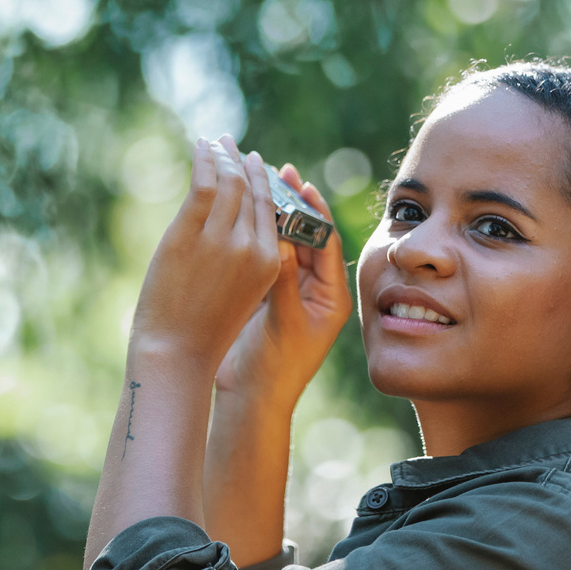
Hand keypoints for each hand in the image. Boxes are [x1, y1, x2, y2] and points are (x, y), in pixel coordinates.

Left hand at [130, 137, 281, 367]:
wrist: (176, 355)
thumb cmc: (204, 334)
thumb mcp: (241, 297)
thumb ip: (244, 262)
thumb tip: (231, 229)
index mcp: (270, 264)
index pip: (273, 212)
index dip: (266, 185)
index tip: (258, 165)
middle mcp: (252, 247)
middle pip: (254, 192)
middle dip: (245, 164)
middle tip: (236, 145)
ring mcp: (221, 239)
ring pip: (229, 182)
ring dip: (224, 155)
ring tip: (217, 141)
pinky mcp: (189, 233)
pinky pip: (203, 184)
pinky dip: (204, 159)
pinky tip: (201, 146)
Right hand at [214, 162, 351, 400]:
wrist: (250, 400)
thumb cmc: (277, 368)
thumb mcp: (286, 322)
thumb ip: (285, 282)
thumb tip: (280, 241)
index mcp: (331, 295)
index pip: (328, 242)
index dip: (315, 211)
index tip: (302, 184)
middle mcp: (314, 288)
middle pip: (306, 235)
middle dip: (292, 204)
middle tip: (279, 170)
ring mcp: (289, 290)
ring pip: (282, 242)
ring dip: (271, 214)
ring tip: (258, 180)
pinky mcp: (264, 295)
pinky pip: (262, 256)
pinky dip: (253, 235)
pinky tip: (240, 212)